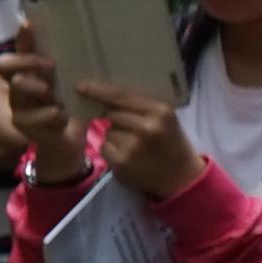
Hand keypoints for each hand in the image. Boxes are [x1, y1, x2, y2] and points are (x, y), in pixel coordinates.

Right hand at [0, 42, 74, 161]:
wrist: (69, 141)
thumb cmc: (69, 105)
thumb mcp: (70, 81)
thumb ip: (67, 62)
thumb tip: (66, 36)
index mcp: (30, 73)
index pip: (21, 49)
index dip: (22, 39)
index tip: (29, 26)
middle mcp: (18, 87)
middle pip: (7, 67)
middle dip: (26, 62)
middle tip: (50, 65)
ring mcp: (18, 106)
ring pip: (16, 90)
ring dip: (35, 87)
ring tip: (51, 91)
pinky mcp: (24, 125)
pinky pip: (30, 118)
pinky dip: (47, 114)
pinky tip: (60, 114)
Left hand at [83, 84, 197, 201]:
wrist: (181, 176)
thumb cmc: (171, 142)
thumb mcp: (164, 118)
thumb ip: (141, 106)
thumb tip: (106, 92)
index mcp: (160, 111)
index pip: (122, 96)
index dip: (98, 90)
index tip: (80, 85)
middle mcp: (147, 127)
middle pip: (112, 114)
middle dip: (115, 118)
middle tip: (131, 128)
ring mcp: (133, 146)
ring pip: (107, 131)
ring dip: (114, 135)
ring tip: (133, 144)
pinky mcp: (122, 162)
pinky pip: (104, 147)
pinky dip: (111, 150)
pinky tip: (127, 155)